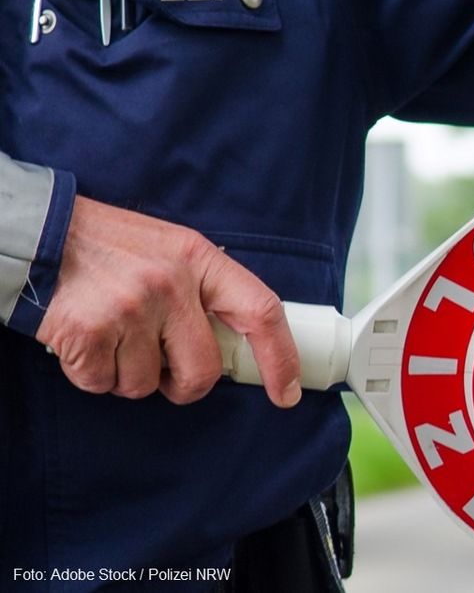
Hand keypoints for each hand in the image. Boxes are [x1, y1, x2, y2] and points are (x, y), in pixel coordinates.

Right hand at [36, 197, 301, 407]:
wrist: (35, 233)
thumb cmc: (108, 246)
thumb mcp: (170, 250)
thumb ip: (204, 290)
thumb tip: (234, 346)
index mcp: (198, 258)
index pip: (261, 311)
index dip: (281, 357)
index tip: (286, 392)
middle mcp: (170, 283)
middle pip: (202, 370)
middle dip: (184, 385)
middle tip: (163, 371)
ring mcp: (128, 308)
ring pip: (146, 385)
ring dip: (128, 375)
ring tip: (113, 337)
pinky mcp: (87, 332)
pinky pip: (103, 384)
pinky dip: (93, 374)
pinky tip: (87, 341)